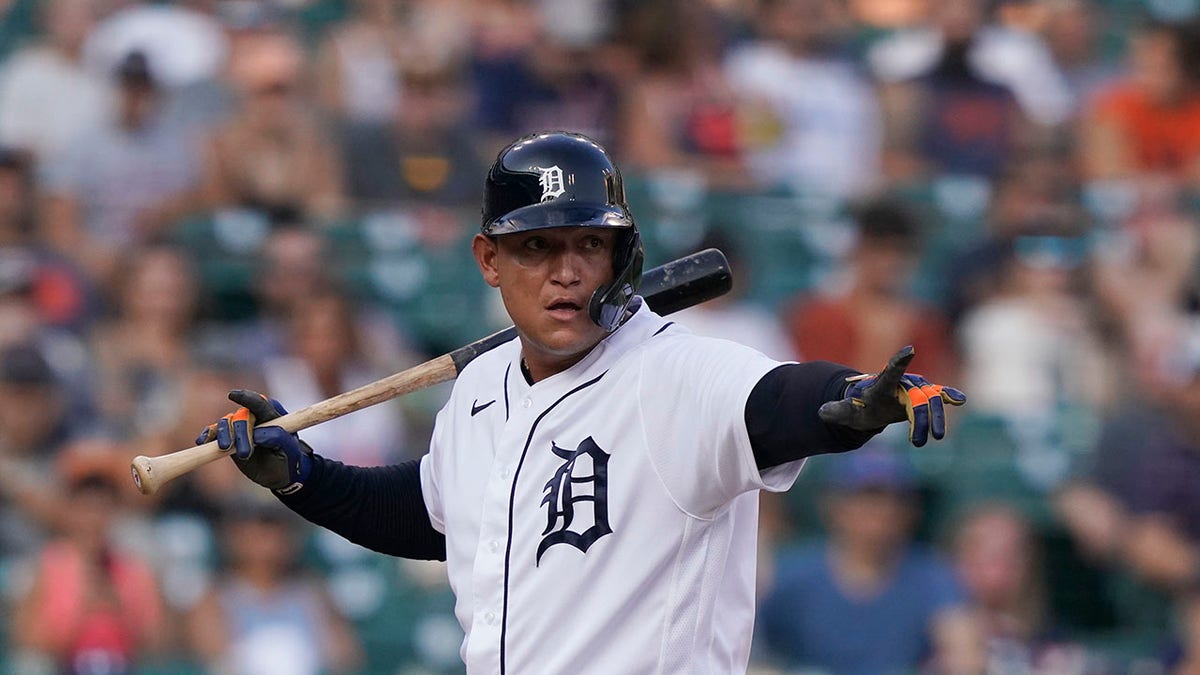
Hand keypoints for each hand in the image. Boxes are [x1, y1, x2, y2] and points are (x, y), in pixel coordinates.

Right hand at [196, 389, 311, 493]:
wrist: (278, 472)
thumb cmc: (287, 458)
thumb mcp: (289, 449)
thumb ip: (278, 438)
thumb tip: (259, 435)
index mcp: (272, 415)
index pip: (259, 403)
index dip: (246, 398)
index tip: (234, 395)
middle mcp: (254, 417)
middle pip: (241, 416)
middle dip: (240, 432)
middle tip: (245, 454)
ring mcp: (239, 427)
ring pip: (226, 423)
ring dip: (225, 435)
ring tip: (226, 449)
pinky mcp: (228, 438)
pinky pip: (213, 432)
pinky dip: (207, 435)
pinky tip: (202, 441)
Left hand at [817, 346, 966, 446]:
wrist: (870, 404)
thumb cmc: (858, 407)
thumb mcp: (845, 412)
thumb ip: (836, 411)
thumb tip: (821, 412)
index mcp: (881, 385)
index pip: (890, 373)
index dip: (899, 362)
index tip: (909, 350)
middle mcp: (901, 384)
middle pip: (915, 396)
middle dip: (920, 417)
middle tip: (921, 441)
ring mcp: (913, 389)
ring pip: (930, 400)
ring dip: (935, 418)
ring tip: (936, 437)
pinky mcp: (923, 397)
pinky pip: (938, 396)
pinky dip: (949, 396)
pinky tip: (960, 399)